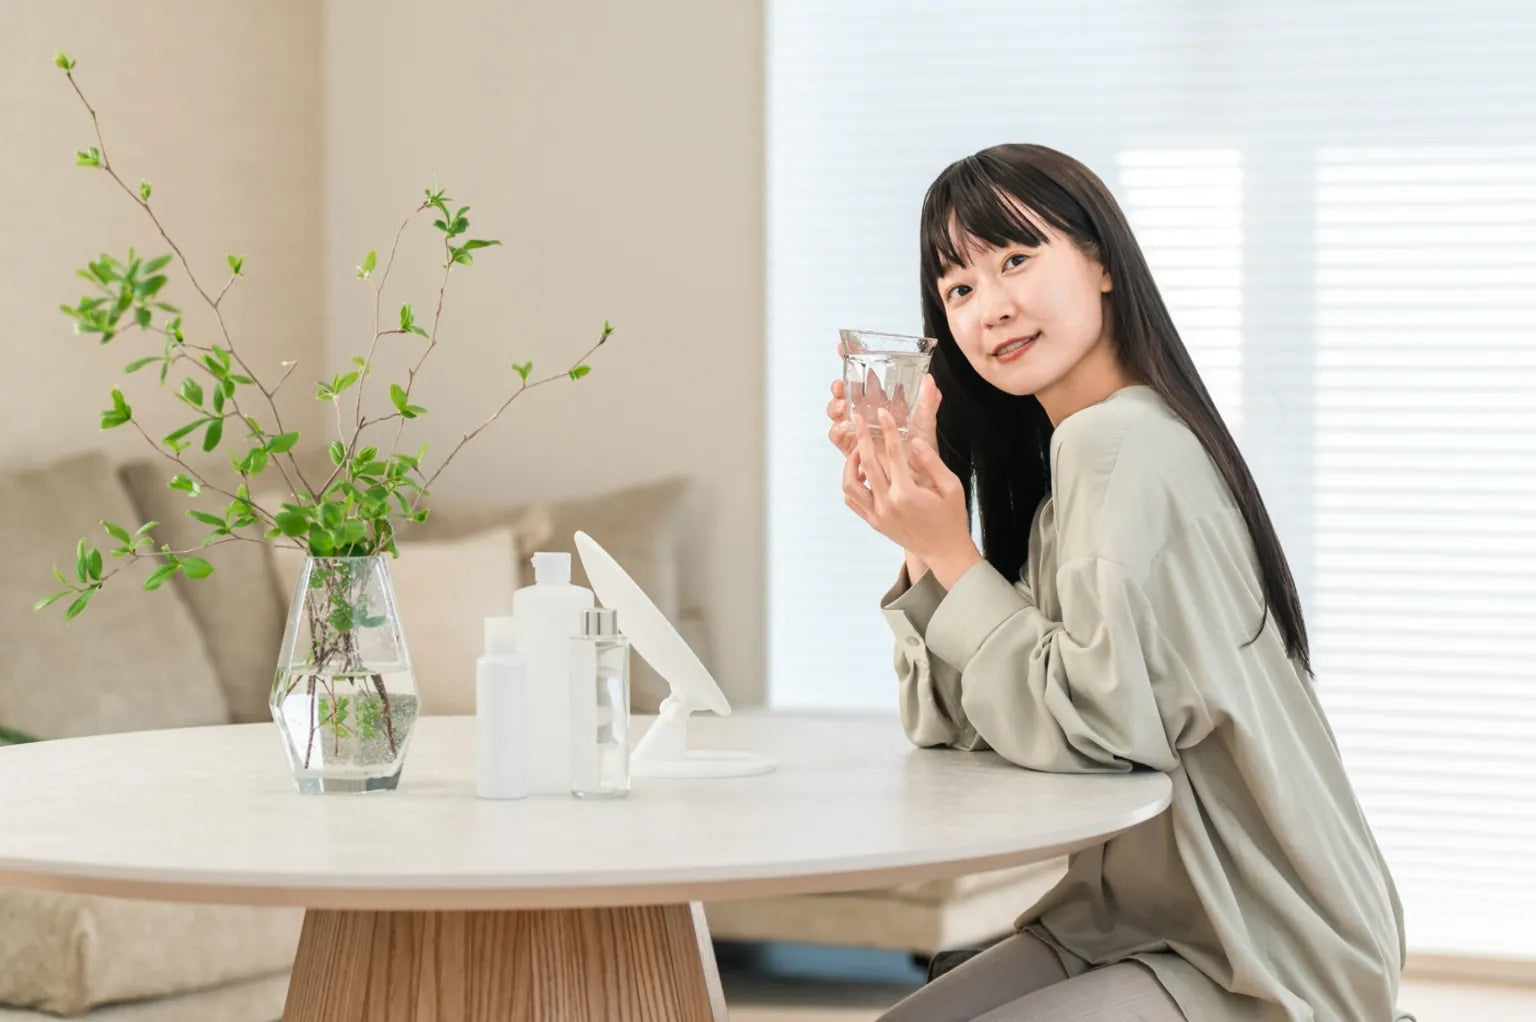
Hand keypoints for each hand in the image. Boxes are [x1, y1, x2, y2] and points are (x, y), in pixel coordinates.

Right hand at [828, 347, 941, 469]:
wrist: (920, 478)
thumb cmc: (923, 450)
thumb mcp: (926, 423)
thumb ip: (928, 402)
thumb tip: (929, 380)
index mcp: (881, 403)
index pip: (862, 379)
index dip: (850, 362)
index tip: (843, 348)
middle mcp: (866, 415)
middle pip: (844, 395)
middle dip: (838, 388)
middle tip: (840, 385)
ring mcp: (858, 432)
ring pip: (837, 415)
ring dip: (835, 407)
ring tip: (843, 407)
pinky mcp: (854, 450)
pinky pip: (839, 439)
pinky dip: (838, 431)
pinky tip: (845, 429)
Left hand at [842, 408, 981, 589]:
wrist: (944, 551)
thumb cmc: (951, 518)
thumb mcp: (952, 487)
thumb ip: (932, 462)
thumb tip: (914, 441)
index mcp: (908, 493)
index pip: (894, 453)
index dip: (888, 429)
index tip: (882, 413)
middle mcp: (888, 504)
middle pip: (867, 463)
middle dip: (862, 437)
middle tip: (858, 420)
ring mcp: (878, 515)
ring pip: (850, 483)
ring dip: (850, 464)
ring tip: (859, 451)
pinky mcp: (874, 522)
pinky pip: (853, 501)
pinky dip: (851, 484)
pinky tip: (862, 474)